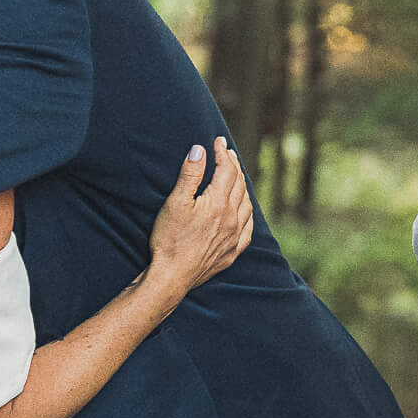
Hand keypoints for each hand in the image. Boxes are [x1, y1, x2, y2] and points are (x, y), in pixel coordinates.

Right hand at [147, 139, 253, 295]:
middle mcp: (232, 219)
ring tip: (236, 176)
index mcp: (218, 203)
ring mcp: (234, 237)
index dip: (223, 153)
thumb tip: (200, 150)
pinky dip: (247, 213)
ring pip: (247, 205)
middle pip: (239, 184)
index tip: (218, 140)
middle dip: (233, 165)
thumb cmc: (169, 239)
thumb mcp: (175, 203)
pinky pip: (248, 229)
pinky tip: (244, 211)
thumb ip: (189, 175)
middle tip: (227, 153)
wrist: (172, 277)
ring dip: (242, 187)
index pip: (226, 170)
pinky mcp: (232, 252)